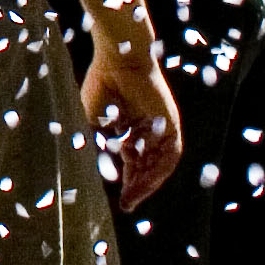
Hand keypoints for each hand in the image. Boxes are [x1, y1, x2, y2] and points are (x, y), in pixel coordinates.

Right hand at [82, 41, 182, 210]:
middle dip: (136, 187)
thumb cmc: (102, 85)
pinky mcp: (170, 123)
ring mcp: (160, 127)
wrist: (118, 58)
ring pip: (159, 163)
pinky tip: (144, 182)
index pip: (132, 161)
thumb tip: (98, 175)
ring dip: (147, 183)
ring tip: (132, 198)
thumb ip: (97, 147)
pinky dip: (159, 169)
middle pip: (146, 166)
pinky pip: (170, 154)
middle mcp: (147, 130)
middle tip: (126, 206)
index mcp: (130, 128)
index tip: (119, 201)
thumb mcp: (93, 122)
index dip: (127, 182)